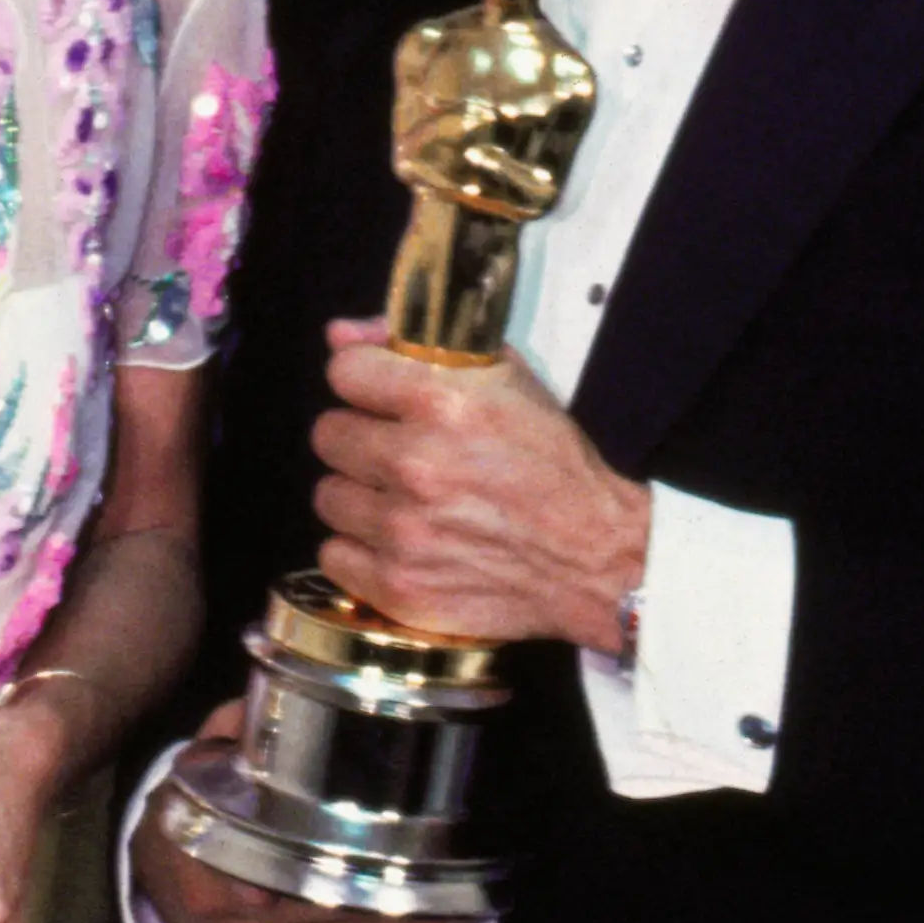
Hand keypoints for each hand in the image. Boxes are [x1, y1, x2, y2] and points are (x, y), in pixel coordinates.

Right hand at [127, 696, 438, 922]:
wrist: (151, 879)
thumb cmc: (186, 811)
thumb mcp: (203, 757)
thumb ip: (244, 727)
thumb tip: (297, 682)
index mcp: (208, 861)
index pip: (274, 871)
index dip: (335, 875)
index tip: (394, 864)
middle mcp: (233, 921)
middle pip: (330, 913)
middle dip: (399, 898)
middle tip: (462, 875)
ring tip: (465, 900)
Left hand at [312, 316, 648, 649]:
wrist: (595, 559)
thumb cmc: (553, 466)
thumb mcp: (507, 379)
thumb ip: (418, 346)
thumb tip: (339, 335)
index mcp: (443, 402)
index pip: (344, 373)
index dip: (365, 382)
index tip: (382, 397)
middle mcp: (416, 465)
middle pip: (328, 435)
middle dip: (362, 438)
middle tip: (399, 453)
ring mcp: (404, 532)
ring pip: (328, 496)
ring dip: (361, 496)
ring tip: (406, 501)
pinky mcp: (399, 587)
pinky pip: (334, 555)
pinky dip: (362, 551)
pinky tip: (401, 543)